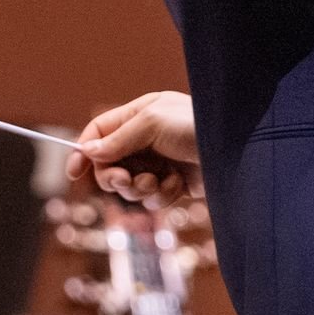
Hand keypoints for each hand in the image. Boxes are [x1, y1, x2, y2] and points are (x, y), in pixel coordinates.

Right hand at [67, 91, 197, 205]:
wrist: (238, 152)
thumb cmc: (197, 126)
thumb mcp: (152, 123)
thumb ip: (118, 138)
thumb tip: (88, 150)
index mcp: (139, 116)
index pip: (100, 133)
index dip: (84, 151)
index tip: (74, 172)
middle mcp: (147, 140)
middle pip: (111, 165)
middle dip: (115, 177)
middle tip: (126, 180)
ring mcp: (160, 163)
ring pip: (131, 186)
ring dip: (141, 188)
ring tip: (160, 181)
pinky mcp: (175, 184)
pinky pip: (153, 197)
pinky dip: (163, 194)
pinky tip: (179, 184)